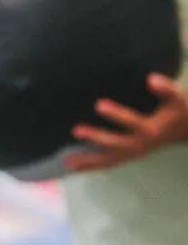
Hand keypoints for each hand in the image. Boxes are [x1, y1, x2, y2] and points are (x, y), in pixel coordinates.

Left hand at [65, 73, 187, 171]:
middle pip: (116, 143)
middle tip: (76, 130)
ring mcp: (133, 153)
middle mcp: (141, 144)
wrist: (185, 130)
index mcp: (152, 129)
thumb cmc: (177, 110)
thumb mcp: (177, 99)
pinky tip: (70, 166)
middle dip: (96, 137)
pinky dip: (90, 166)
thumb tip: (151, 78)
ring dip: (88, 159)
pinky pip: (107, 163)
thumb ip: (166, 89)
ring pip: (108, 159)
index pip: (133, 122)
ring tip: (67, 160)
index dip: (117, 114)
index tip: (98, 105)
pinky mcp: (128, 157)